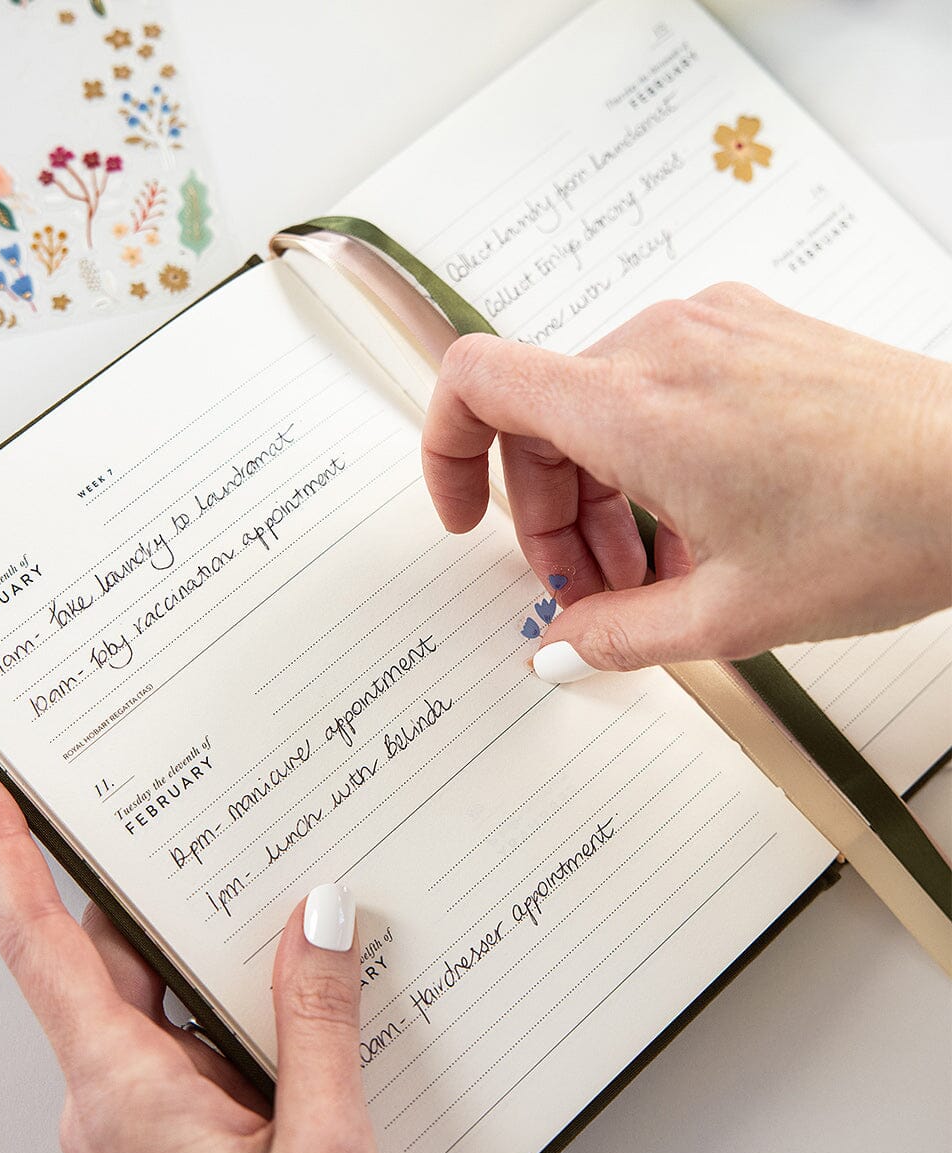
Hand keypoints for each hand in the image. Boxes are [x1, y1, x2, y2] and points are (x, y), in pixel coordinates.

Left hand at [0, 761, 397, 1152]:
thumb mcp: (325, 1151)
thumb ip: (316, 1022)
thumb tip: (317, 916)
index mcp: (125, 1095)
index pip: (43, 947)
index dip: (4, 857)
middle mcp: (114, 1105)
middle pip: (113, 959)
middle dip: (147, 883)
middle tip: (184, 809)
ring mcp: (139, 1128)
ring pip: (158, 1004)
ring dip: (205, 952)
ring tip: (272, 900)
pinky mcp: (172, 1147)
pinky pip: (189, 1048)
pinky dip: (230, 1008)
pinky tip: (294, 996)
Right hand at [422, 283, 951, 676]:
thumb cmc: (883, 524)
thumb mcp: (728, 613)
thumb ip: (616, 635)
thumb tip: (562, 648)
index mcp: (633, 405)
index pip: (475, 383)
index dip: (445, 454)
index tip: (463, 519)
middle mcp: (663, 344)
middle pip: (542, 419)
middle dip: (548, 516)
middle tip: (589, 593)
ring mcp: (713, 328)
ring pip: (603, 407)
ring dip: (604, 495)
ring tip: (657, 576)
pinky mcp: (753, 332)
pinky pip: (663, 389)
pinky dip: (654, 459)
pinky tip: (702, 529)